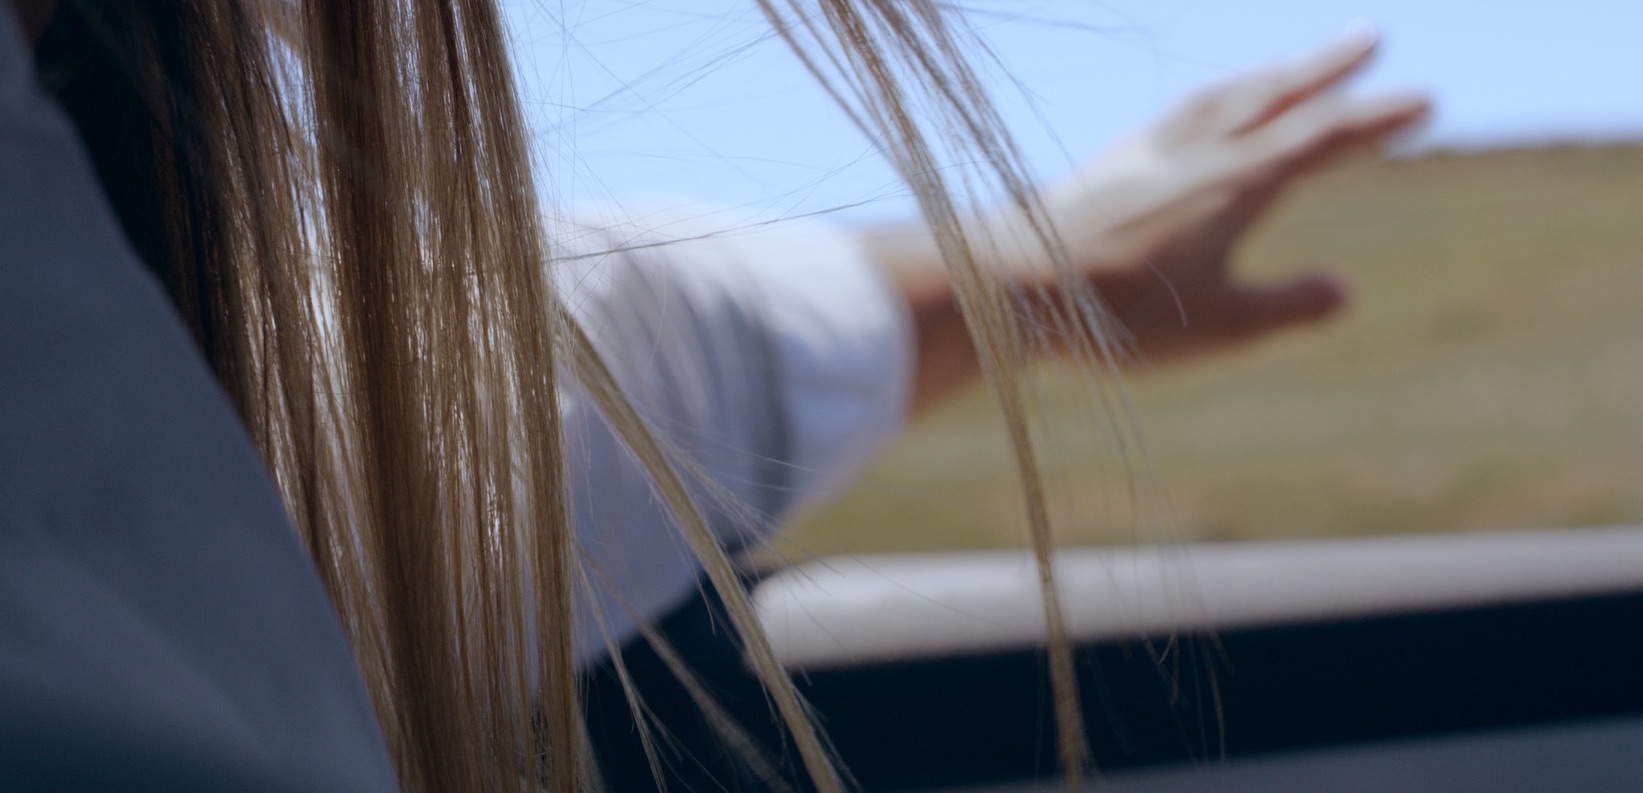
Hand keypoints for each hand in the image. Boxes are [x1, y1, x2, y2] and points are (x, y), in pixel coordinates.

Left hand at [869, 30, 1429, 412]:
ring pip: (1221, 97)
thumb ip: (1285, 307)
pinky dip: (1211, 98)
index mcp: (1236, 183)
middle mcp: (1196, 151)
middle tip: (1369, 39)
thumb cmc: (1115, 316)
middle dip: (1325, 69)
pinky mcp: (1108, 164)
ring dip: (1267, 75)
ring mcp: (1147, 151)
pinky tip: (1200, 112)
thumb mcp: (1218, 327)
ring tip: (1292, 67)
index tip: (1424, 99)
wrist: (1006, 286)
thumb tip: (1345, 292)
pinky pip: (1178, 112)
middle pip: (1273, 95)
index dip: (1376, 120)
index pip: (1322, 138)